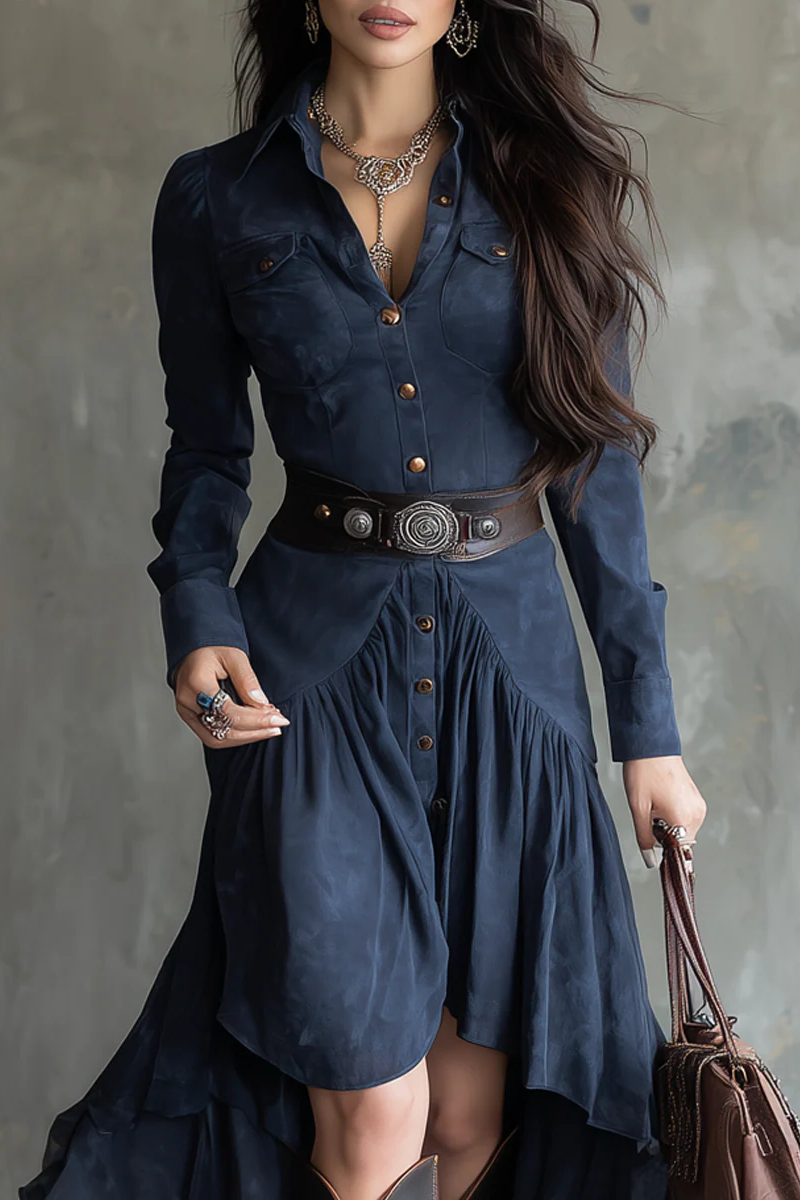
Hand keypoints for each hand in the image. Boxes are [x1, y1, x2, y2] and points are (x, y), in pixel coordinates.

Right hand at [172, 646, 289, 748]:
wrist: (195, 652)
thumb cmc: (213, 651)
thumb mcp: (235, 657)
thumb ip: (247, 681)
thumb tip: (262, 705)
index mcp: (196, 683)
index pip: (228, 711)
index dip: (256, 719)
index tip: (278, 718)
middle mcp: (187, 701)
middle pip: (222, 729)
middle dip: (254, 731)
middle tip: (277, 724)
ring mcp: (187, 712)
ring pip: (217, 739)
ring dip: (247, 737)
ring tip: (269, 729)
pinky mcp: (191, 719)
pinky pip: (212, 737)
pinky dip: (236, 736)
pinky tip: (254, 730)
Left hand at [622, 755, 706, 869]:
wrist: (651, 746)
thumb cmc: (644, 772)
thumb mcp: (638, 808)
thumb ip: (645, 837)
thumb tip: (650, 860)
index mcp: (684, 818)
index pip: (680, 853)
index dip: (664, 851)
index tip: (652, 843)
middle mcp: (697, 814)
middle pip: (681, 841)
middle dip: (664, 836)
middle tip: (649, 815)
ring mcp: (699, 806)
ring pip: (683, 830)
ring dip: (668, 826)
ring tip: (654, 804)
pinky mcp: (697, 799)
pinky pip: (686, 818)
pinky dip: (673, 816)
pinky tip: (661, 800)